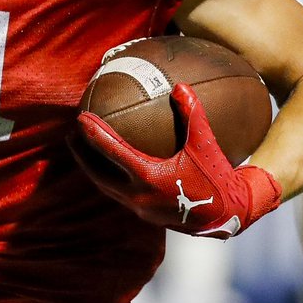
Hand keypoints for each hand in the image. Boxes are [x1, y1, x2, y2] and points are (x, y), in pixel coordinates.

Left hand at [71, 83, 281, 238]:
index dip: (94, 134)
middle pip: (99, 175)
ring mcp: (141, 210)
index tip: (80, 118)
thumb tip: (180, 86)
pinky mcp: (147, 215)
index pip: (113, 153)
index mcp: (149, 178)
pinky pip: (120, 193)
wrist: (230, 216)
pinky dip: (111, 178)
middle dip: (82, 155)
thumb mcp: (206, 144)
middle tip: (72, 135)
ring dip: (94, 169)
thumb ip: (193, 114)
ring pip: (107, 187)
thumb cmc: (218, 178)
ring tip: (84, 151)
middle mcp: (139, 197)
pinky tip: (113, 167)